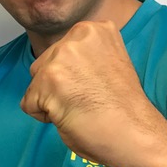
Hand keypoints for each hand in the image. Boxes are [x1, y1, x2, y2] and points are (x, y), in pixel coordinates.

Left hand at [21, 20, 163, 166]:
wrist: (138, 136)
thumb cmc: (123, 108)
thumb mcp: (105, 63)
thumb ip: (81, 57)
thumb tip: (57, 65)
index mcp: (92, 30)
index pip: (58, 54)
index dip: (71, 78)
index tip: (95, 86)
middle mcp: (75, 38)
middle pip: (41, 66)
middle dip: (56, 87)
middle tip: (88, 99)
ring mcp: (60, 58)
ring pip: (34, 85)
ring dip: (51, 102)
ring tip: (81, 108)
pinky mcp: (48, 81)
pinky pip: (28, 104)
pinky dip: (45, 117)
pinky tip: (72, 117)